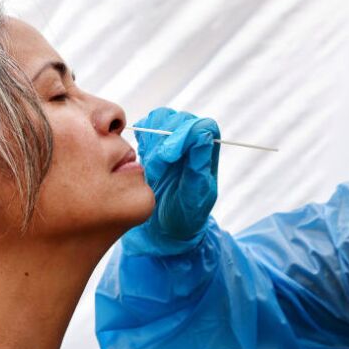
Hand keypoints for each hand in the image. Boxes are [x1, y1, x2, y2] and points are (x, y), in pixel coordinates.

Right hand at [123, 107, 220, 255]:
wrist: (165, 229)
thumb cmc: (185, 216)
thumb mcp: (195, 198)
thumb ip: (199, 168)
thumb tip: (202, 135)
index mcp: (208, 153)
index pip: (202, 127)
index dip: (184, 135)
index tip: (168, 156)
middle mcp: (192, 142)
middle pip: (179, 119)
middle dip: (163, 141)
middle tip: (155, 170)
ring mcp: (172, 140)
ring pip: (160, 119)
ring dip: (150, 141)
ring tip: (149, 169)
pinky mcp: (153, 142)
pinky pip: (145, 127)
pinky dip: (140, 139)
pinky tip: (140, 161)